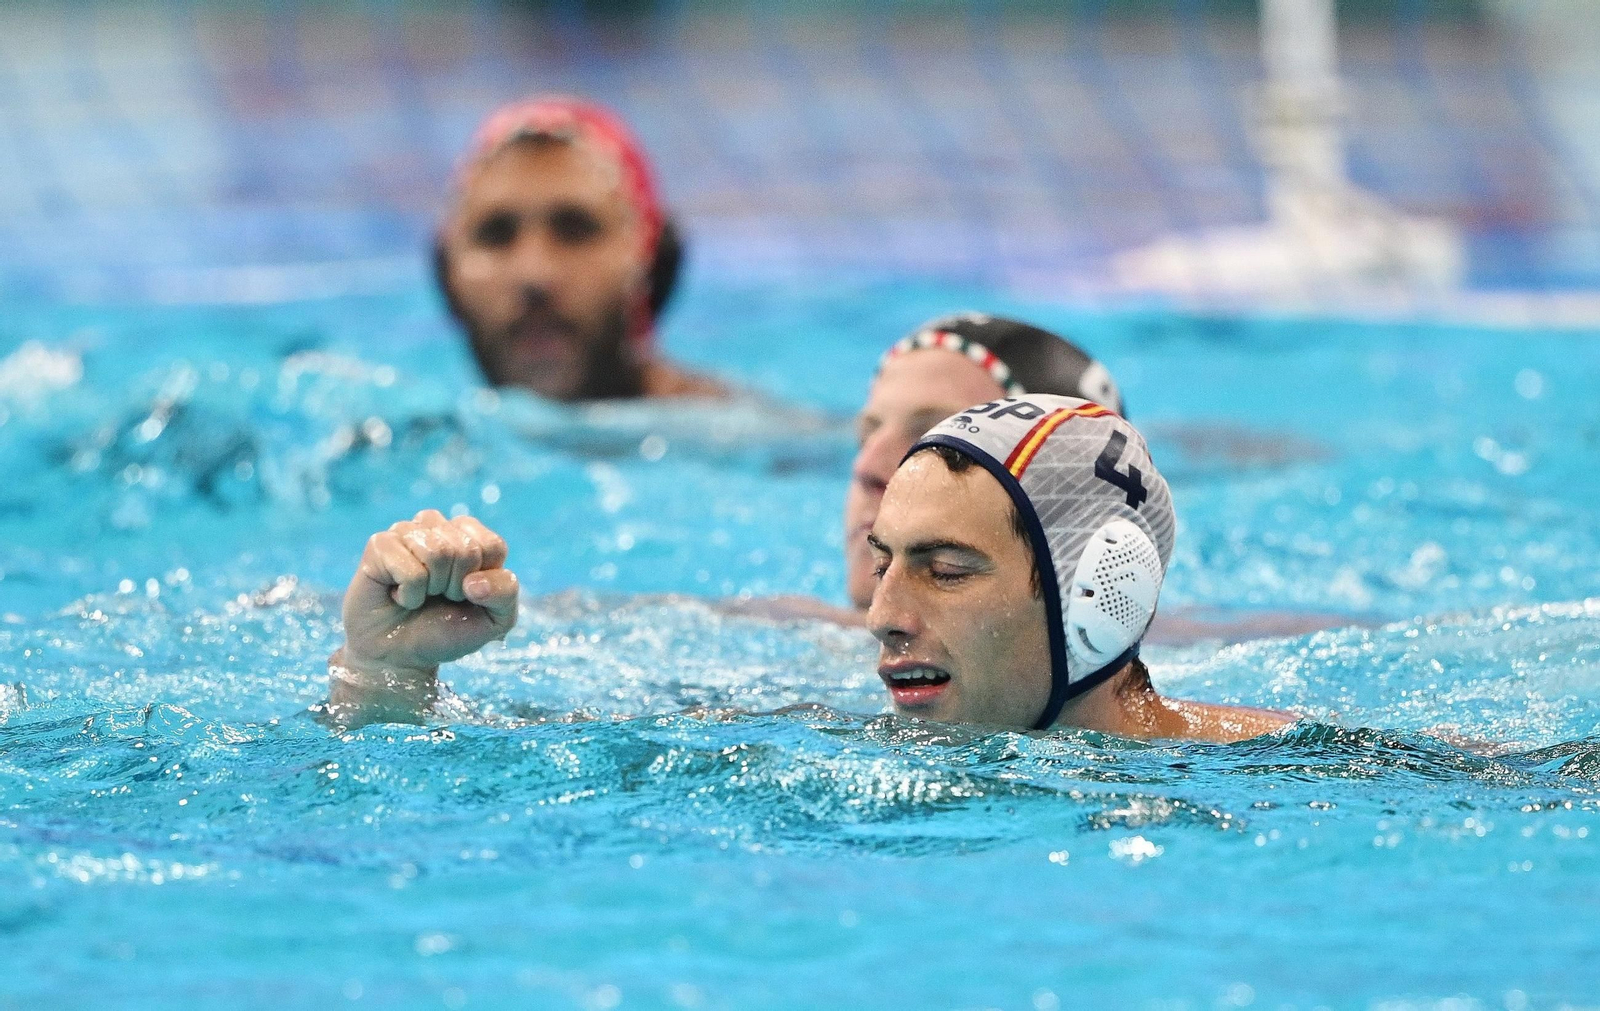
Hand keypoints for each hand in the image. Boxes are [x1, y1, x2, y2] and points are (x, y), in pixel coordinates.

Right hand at [338, 509, 519, 679]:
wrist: (401, 654)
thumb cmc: (447, 630)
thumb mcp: (495, 618)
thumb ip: (505, 592)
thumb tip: (474, 580)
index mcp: (470, 536)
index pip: (492, 546)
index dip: (484, 582)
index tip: (468, 595)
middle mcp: (438, 527)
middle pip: (466, 549)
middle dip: (456, 587)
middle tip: (439, 597)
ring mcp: (407, 531)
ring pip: (438, 553)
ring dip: (432, 588)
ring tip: (419, 594)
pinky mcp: (380, 545)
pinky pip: (410, 570)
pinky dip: (409, 595)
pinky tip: (398, 595)